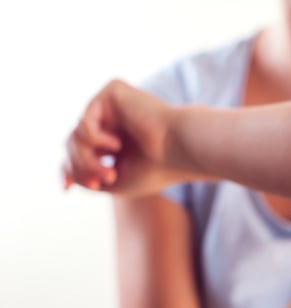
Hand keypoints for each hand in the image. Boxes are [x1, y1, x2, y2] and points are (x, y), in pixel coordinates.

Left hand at [63, 80, 192, 195]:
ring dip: (86, 160)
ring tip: (109, 173)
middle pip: (74, 143)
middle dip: (81, 167)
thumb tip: (66, 170)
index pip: (80, 149)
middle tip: (100, 183)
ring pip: (76, 134)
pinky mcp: (113, 91)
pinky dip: (94, 139)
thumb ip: (87, 177)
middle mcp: (113, 119)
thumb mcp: (114, 183)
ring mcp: (112, 105)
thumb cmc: (155, 169)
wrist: (179, 151)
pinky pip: (85, 119)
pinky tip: (116, 145)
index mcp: (117, 138)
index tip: (66, 187)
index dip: (69, 168)